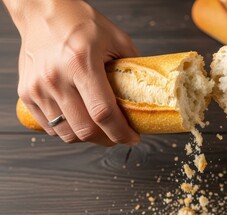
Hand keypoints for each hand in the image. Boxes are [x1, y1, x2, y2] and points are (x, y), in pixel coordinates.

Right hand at [6, 0, 139, 144]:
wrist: (43, 11)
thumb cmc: (80, 22)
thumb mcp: (116, 38)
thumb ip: (133, 67)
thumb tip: (149, 92)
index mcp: (81, 63)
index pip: (103, 113)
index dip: (121, 132)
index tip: (133, 137)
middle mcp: (56, 77)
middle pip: (85, 129)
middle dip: (108, 140)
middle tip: (119, 135)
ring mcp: (37, 87)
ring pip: (66, 133)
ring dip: (88, 137)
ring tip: (100, 129)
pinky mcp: (26, 93)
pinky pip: (49, 127)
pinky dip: (68, 130)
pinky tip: (80, 120)